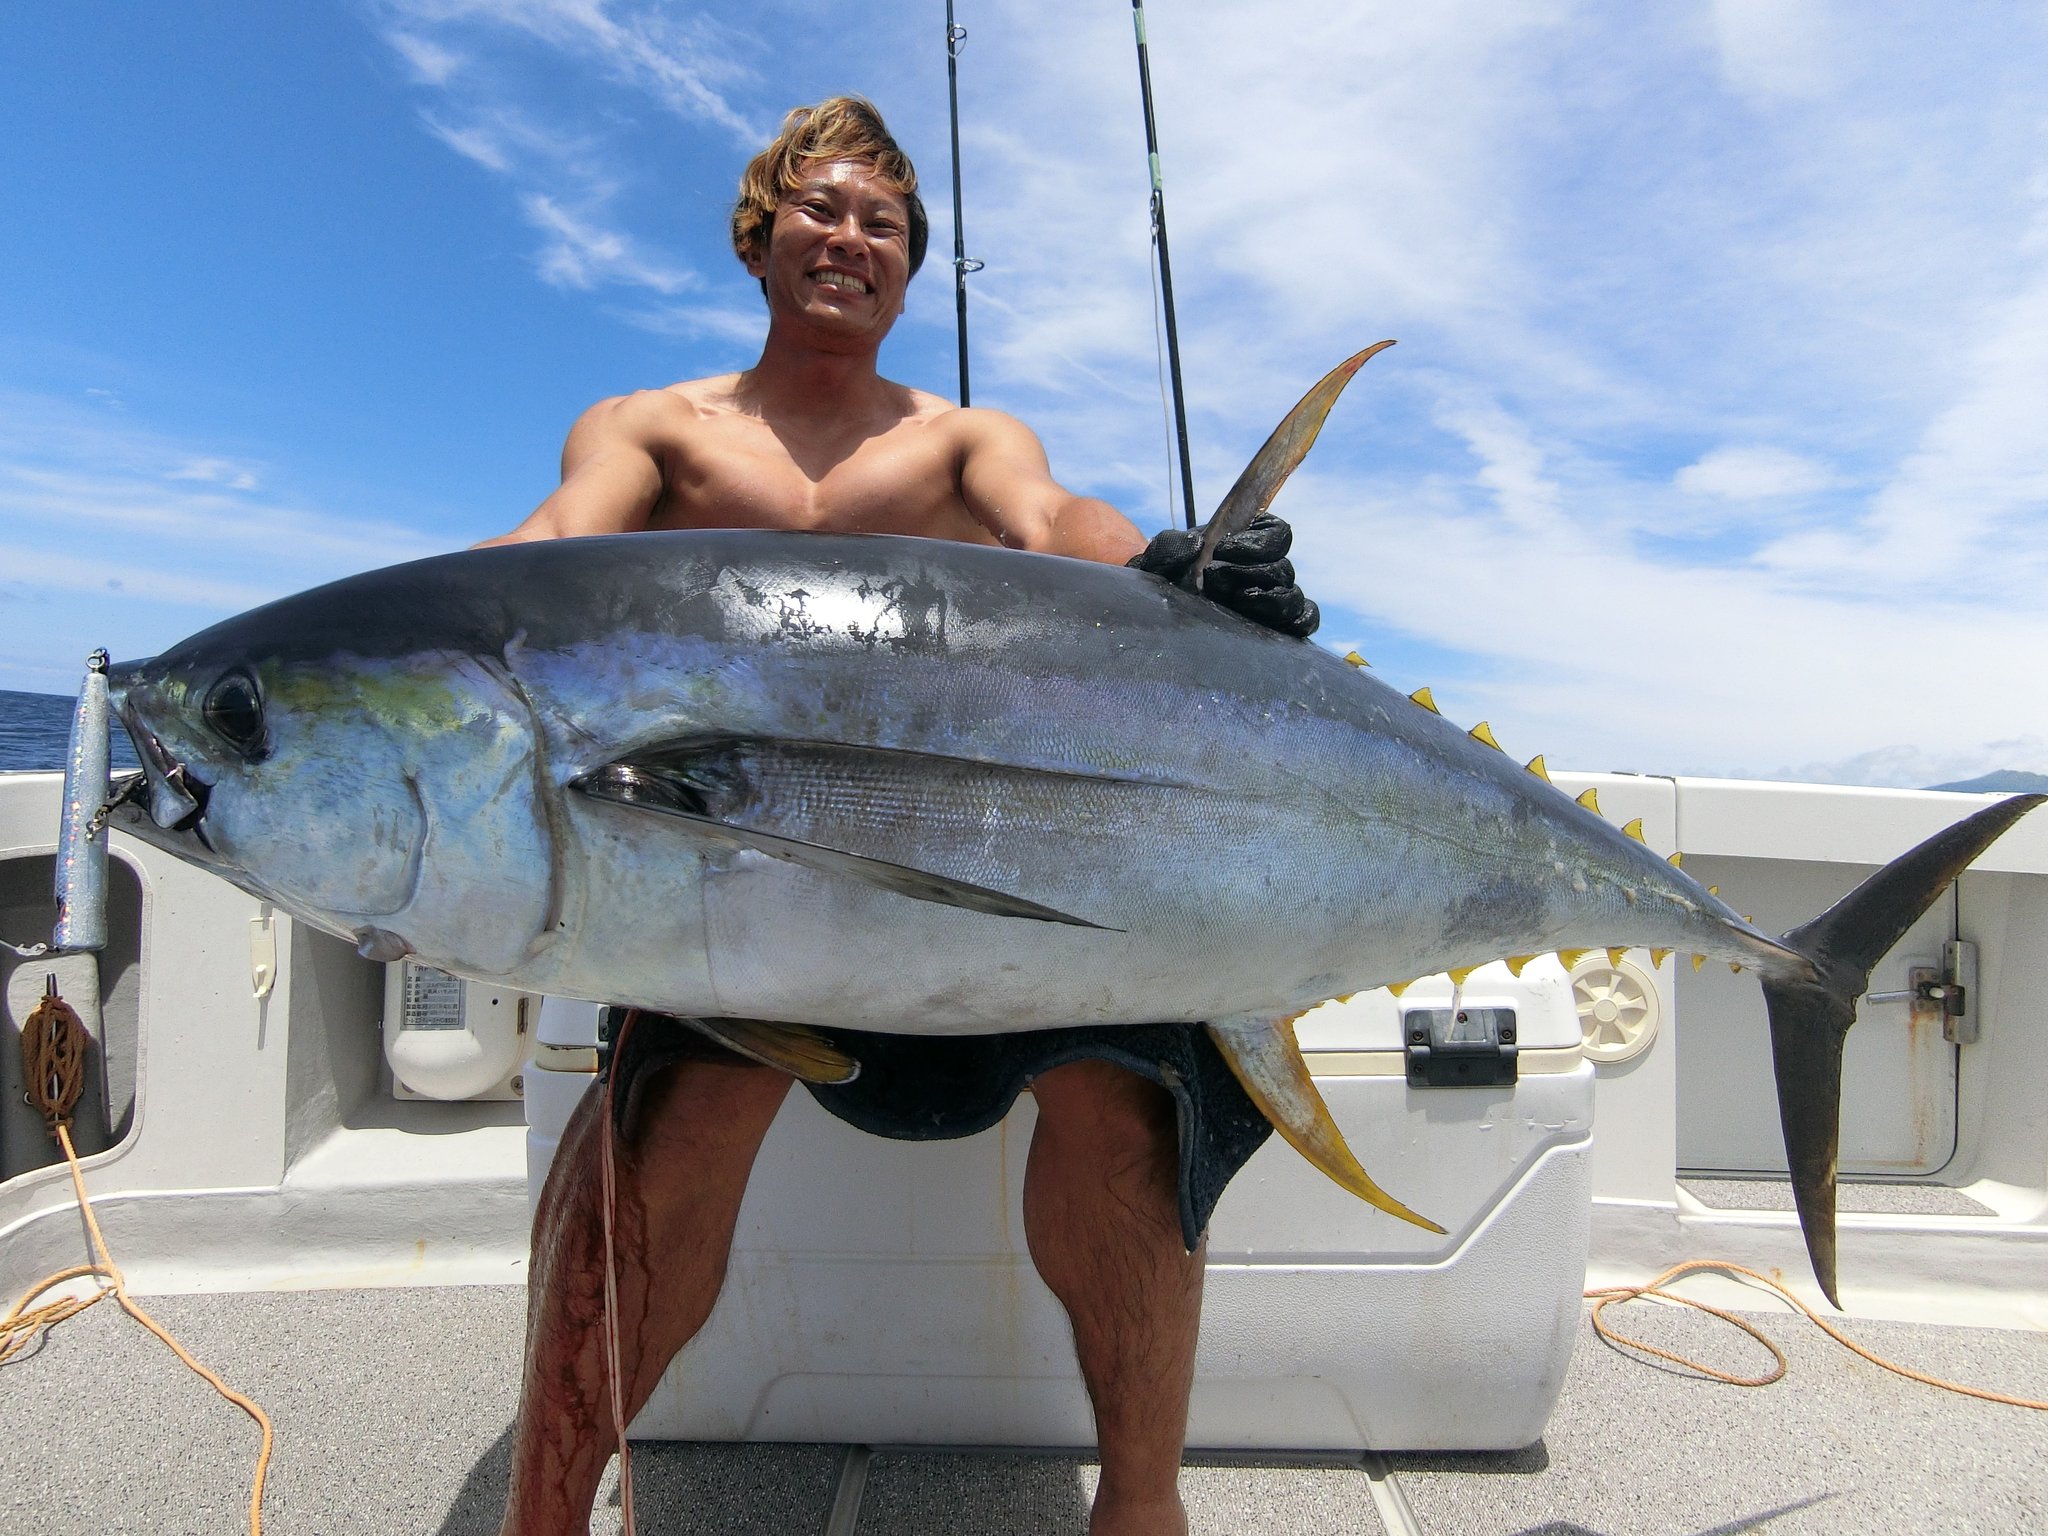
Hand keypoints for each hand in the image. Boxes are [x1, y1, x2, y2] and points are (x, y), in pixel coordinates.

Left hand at [1126, 513, 1319, 637]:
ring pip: (1292, 596)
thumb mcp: (1160, 559)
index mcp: (1247, 544)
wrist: (1159, 618)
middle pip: (1283, 567)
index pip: (1277, 533)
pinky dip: (1298, 620)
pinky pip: (1304, 620)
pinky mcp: (1277, 627)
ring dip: (1267, 598)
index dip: (1257, 541)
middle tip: (1215, 579)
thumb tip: (1197, 544)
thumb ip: (1172, 545)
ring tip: (1235, 600)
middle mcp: (1265, 570)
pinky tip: (1265, 623)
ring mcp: (1272, 599)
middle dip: (1250, 572)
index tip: (1222, 549)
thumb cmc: (1164, 582)